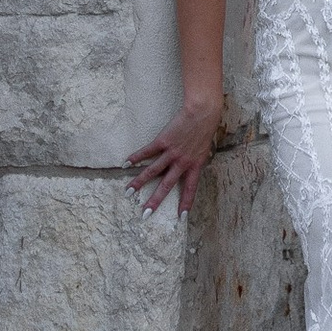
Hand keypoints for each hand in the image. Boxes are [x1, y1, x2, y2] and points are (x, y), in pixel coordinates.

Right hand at [128, 100, 221, 220]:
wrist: (203, 111)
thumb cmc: (206, 127)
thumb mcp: (205, 148)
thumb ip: (196, 158)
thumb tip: (189, 166)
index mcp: (196, 165)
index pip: (190, 189)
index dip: (186, 204)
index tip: (181, 218)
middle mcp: (183, 162)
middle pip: (166, 186)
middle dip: (155, 201)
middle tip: (144, 214)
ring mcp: (172, 152)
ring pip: (152, 171)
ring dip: (139, 182)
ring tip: (127, 192)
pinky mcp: (163, 141)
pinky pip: (147, 152)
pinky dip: (135, 157)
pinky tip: (125, 164)